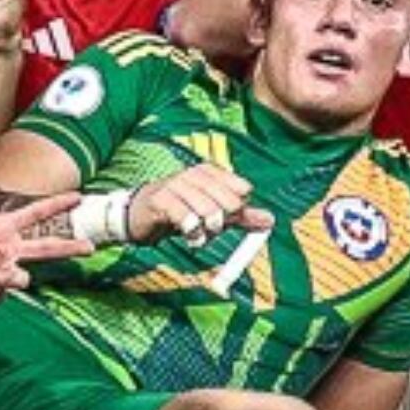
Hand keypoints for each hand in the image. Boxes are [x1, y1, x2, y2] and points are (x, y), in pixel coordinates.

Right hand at [126, 163, 275, 244]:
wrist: (139, 215)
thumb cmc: (179, 211)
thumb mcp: (213, 213)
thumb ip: (240, 216)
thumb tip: (270, 220)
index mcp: (209, 173)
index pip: (242, 189)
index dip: (238, 209)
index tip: (226, 216)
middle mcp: (193, 174)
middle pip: (229, 202)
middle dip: (225, 222)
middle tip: (212, 228)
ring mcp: (175, 185)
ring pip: (209, 212)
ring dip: (208, 231)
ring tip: (199, 234)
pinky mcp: (160, 200)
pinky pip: (187, 220)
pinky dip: (193, 234)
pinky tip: (189, 236)